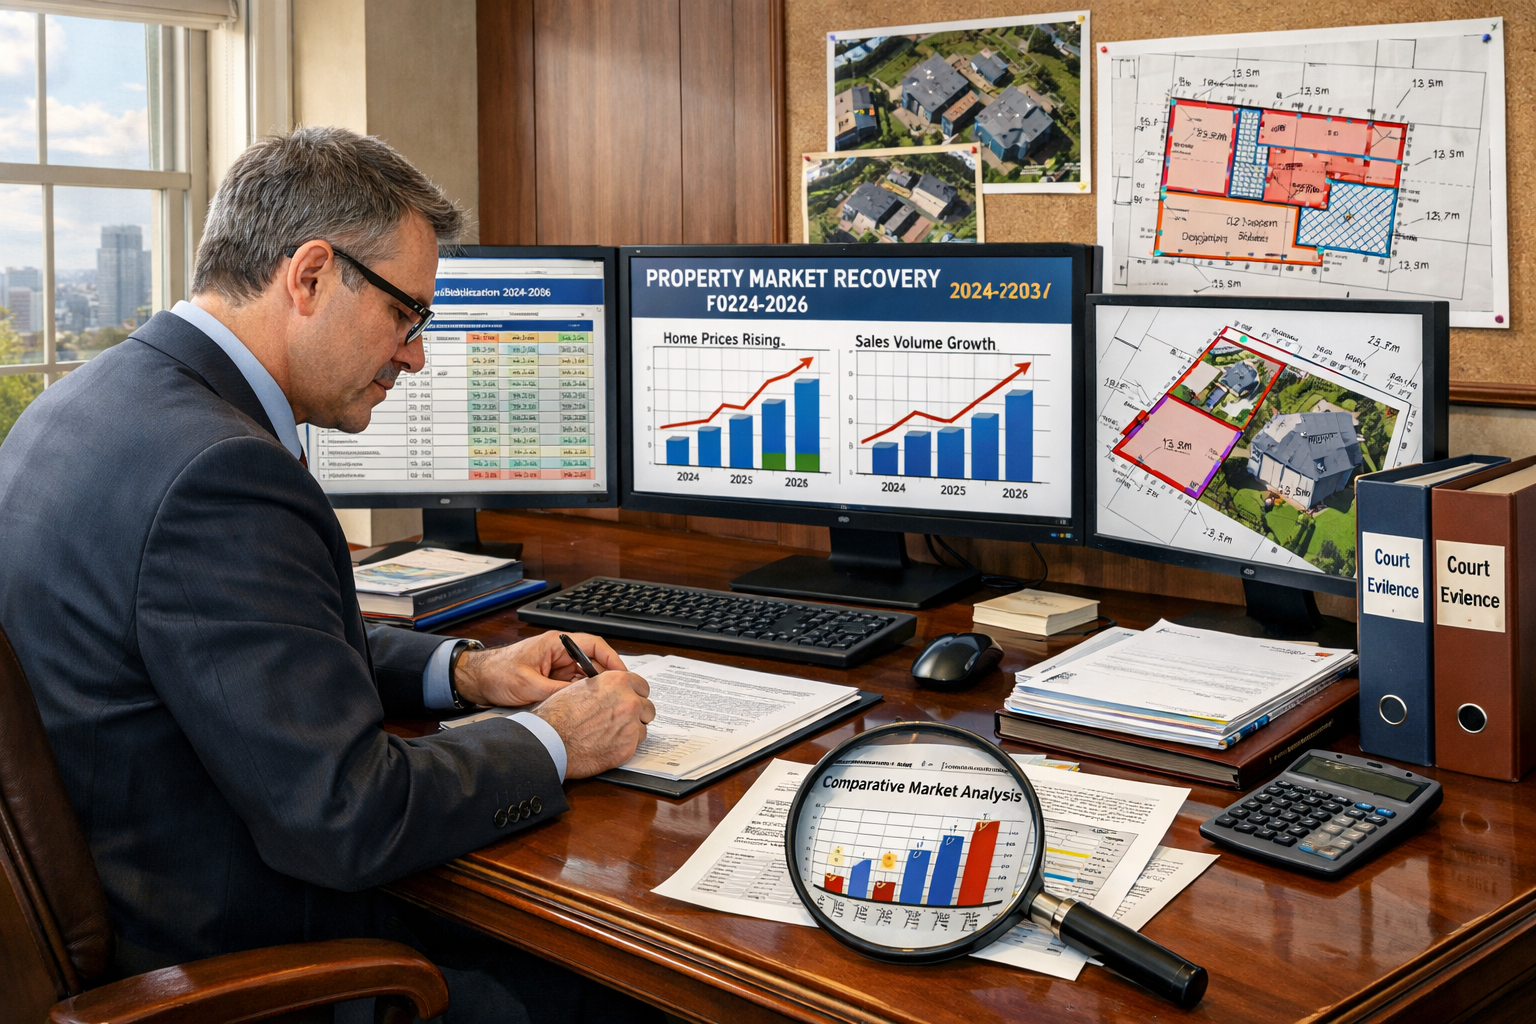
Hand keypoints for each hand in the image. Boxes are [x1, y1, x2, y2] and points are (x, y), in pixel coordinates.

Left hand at [450, 631, 625, 706]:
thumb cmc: (496, 672)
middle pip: (592, 663)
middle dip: (604, 679)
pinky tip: (584, 708)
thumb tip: (578, 700)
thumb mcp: (527, 684)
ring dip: (591, 690)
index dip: (611, 658)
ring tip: (600, 705)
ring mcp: (556, 667)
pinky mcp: (552, 681)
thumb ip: (555, 691)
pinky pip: (572, 688)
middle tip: (614, 695)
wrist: (477, 680)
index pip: (593, 645)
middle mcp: (559, 654)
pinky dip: (579, 697)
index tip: (621, 674)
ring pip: (584, 678)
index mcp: (556, 644)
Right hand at [535, 671, 655, 778]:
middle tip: (621, 719)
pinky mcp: (628, 748)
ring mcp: (631, 725)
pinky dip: (625, 746)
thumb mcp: (580, 687)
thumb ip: (603, 687)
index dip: (634, 693)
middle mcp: (629, 701)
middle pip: (647, 707)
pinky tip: (608, 745)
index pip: (642, 685)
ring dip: (632, 730)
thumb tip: (611, 690)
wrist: (550, 741)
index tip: (630, 699)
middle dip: (637, 713)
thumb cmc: (557, 715)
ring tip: (611, 734)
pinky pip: (635, 745)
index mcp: (617, 682)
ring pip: (642, 727)